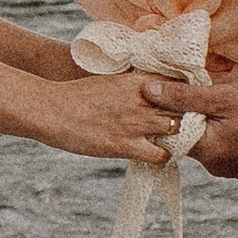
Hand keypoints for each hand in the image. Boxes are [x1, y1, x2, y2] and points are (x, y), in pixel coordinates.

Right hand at [39, 69, 178, 166]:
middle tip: (183, 121)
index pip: (177, 83)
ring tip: (170, 139)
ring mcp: (135, 123)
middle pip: (181, 105)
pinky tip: (158, 155)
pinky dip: (164, 157)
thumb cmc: (76, 95)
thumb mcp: (108, 80)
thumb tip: (145, 88)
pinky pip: (160, 155)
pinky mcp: (126, 145)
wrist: (51, 109)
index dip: (184, 93)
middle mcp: (142, 99)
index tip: (185, 100)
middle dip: (184, 113)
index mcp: (137, 80)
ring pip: (176, 128)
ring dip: (176, 135)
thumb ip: (132, 84)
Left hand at [138, 72, 237, 177]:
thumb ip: (184, 97)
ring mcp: (228, 169)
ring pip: (204, 143)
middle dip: (188, 117)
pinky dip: (221, 132)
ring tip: (221, 105)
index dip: (167, 113)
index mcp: (207, 152)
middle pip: (186, 139)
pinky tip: (233, 118)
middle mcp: (214, 167)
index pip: (169, 135)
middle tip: (202, 95)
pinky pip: (220, 148)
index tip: (173, 95)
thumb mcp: (223, 96)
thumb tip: (147, 92)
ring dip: (206, 124)